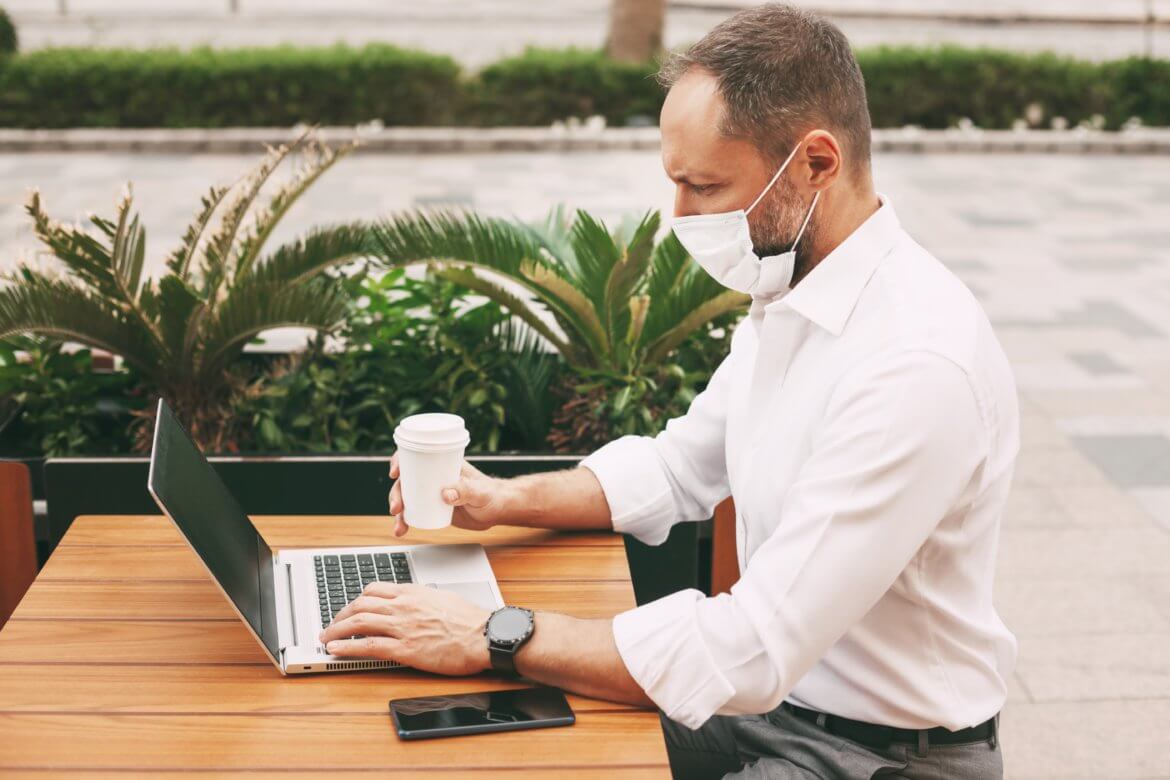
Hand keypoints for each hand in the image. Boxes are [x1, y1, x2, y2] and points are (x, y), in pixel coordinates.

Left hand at [319, 582, 490, 675]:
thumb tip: (412, 603)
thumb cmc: (470, 620)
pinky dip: (348, 647)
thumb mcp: (442, 598)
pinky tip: (336, 650)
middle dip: (340, 614)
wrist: (484, 635)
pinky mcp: (405, 648)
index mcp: (412, 593)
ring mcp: (402, 627)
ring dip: (337, 630)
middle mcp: (403, 606)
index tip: (350, 608)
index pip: (374, 590)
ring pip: (359, 623)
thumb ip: (422, 600)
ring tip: (325, 637)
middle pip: (360, 605)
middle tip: (331, 624)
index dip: (356, 600)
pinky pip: (368, 646)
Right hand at [388, 454, 509, 536]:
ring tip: (399, 524)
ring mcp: (431, 493)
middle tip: (397, 507)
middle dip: (396, 493)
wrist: (497, 510)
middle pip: (406, 480)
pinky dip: (405, 521)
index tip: (396, 472)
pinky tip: (401, 529)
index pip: (417, 457)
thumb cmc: (491, 494)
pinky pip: (414, 512)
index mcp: (443, 465)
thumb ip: (466, 491)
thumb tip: (445, 494)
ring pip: (407, 497)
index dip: (401, 461)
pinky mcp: (433, 508)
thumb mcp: (480, 491)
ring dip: (398, 509)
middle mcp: (434, 477)